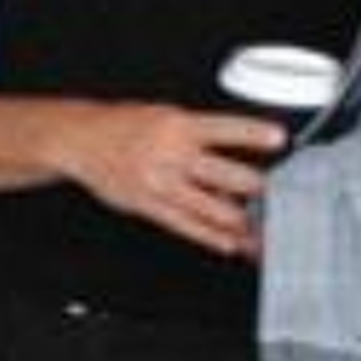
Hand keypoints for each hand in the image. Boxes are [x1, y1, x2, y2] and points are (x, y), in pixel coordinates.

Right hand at [67, 102, 287, 259]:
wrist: (81, 140)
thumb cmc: (126, 126)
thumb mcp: (166, 117)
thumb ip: (199, 140)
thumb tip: (234, 162)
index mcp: (178, 125)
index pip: (224, 128)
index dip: (253, 134)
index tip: (278, 139)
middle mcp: (171, 154)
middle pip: (226, 174)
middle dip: (257, 187)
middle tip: (279, 194)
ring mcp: (160, 183)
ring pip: (210, 207)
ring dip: (240, 220)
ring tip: (262, 228)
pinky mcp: (149, 205)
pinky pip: (185, 226)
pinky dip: (211, 237)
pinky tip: (229, 243)